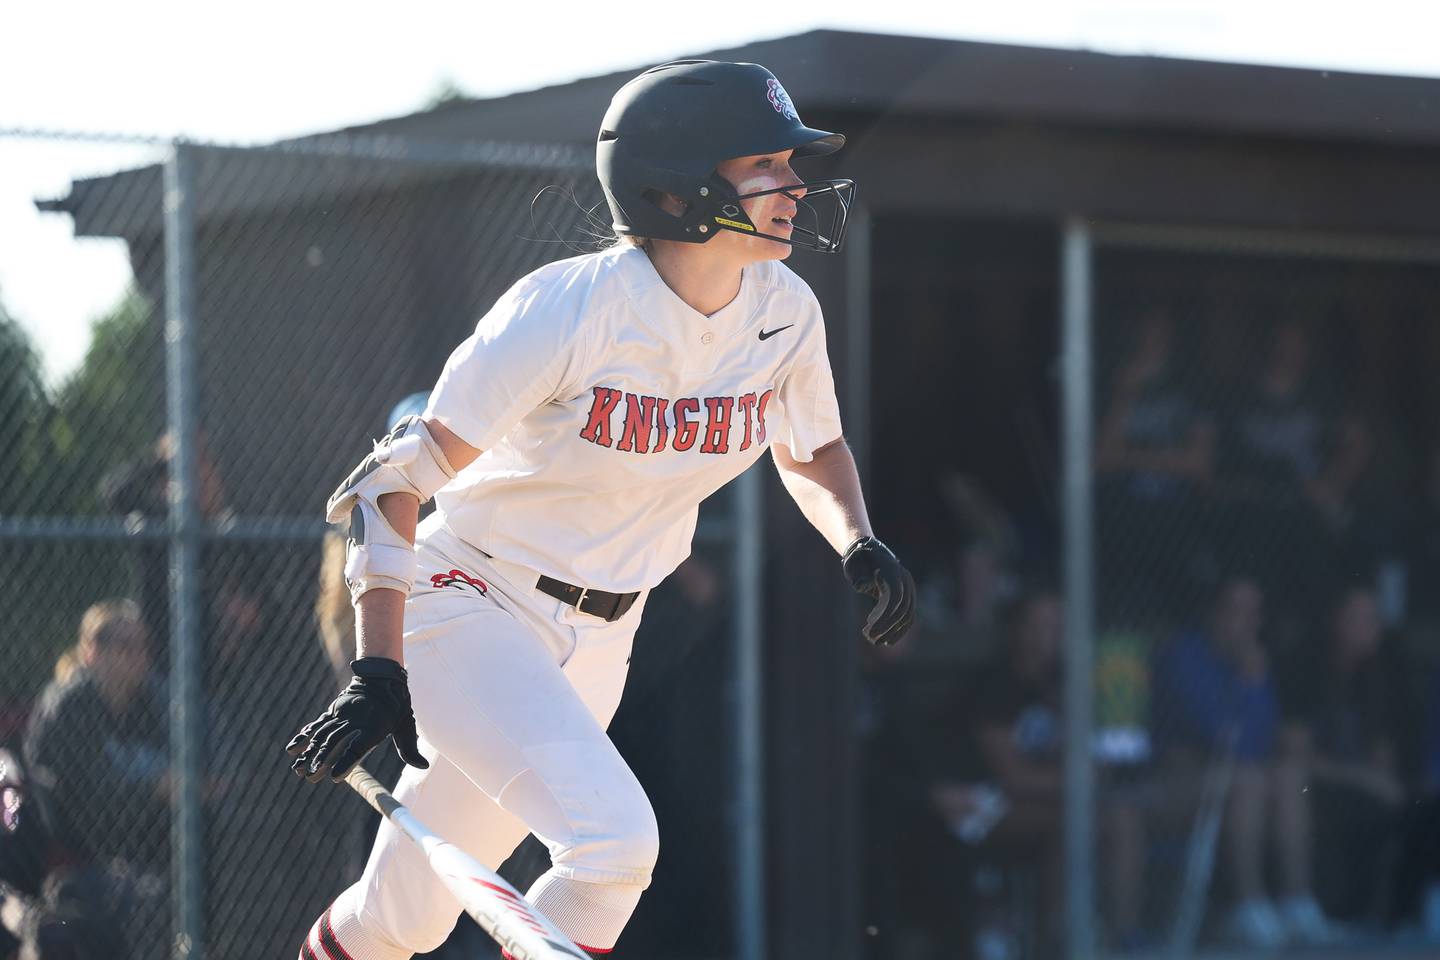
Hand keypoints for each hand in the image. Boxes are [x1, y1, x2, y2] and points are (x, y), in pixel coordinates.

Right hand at [286, 657, 428, 781]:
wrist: (382, 675)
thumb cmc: (397, 704)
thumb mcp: (406, 724)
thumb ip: (409, 748)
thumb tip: (422, 767)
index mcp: (373, 727)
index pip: (357, 748)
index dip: (345, 762)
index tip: (334, 777)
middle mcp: (354, 721)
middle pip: (334, 744)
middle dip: (321, 761)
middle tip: (309, 777)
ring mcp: (342, 714)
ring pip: (322, 735)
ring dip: (309, 753)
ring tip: (297, 770)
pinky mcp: (334, 710)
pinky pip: (317, 724)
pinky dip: (305, 735)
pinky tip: (293, 748)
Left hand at [841, 536, 915, 645]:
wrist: (866, 550)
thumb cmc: (857, 561)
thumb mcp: (854, 567)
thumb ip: (859, 578)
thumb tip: (863, 586)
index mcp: (893, 571)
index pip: (895, 598)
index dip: (884, 618)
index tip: (870, 632)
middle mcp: (905, 579)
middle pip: (903, 609)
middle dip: (887, 627)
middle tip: (871, 639)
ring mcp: (908, 587)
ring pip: (908, 615)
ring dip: (893, 631)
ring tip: (877, 642)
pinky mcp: (906, 596)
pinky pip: (907, 615)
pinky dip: (898, 628)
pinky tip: (885, 638)